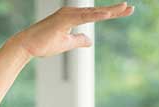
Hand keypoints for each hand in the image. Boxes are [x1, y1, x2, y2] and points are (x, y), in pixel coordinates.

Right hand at [12, 2, 134, 58]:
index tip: (125, 11)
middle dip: (114, 10)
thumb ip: (78, 40)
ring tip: (123, 8)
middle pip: (97, 11)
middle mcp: (71, 13)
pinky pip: (83, 17)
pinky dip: (95, 15)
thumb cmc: (44, 44)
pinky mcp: (63, 20)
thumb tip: (89, 40)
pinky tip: (107, 14)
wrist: (27, 46)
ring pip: (92, 12)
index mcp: (73, 18)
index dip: (111, 13)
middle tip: (130, 8)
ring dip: (108, 11)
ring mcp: (67, 15)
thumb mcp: (67, 44)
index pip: (96, 15)